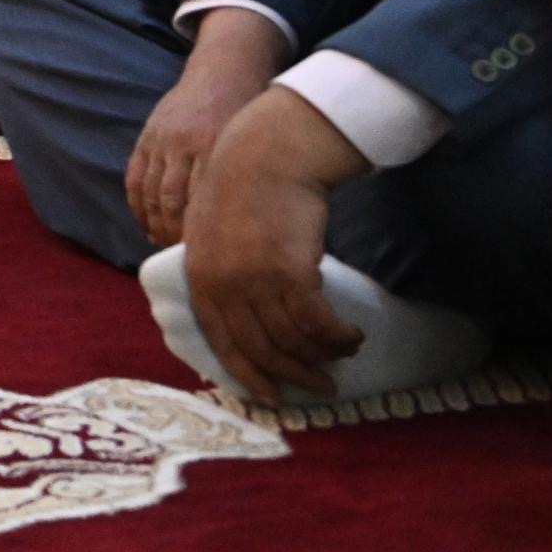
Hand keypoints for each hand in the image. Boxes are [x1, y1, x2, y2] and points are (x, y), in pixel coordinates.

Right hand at [129, 8, 287, 249]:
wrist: (226, 69)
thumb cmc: (251, 116)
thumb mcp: (255, 147)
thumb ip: (243, 184)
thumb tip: (241, 234)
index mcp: (218, 148)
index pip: (201, 205)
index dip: (199, 237)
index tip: (206, 260)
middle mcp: (186, 144)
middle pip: (173, 203)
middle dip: (175, 237)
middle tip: (185, 259)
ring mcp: (162, 139)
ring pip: (151, 193)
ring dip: (155, 225)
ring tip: (165, 246)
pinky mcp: (147, 135)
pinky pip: (135, 178)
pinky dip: (139, 205)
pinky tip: (147, 223)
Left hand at [181, 87, 371, 401]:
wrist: (265, 155)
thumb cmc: (244, 190)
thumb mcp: (214, 233)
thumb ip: (223, 272)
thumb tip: (247, 309)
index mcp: (200, 278)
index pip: (221, 341)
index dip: (248, 373)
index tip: (272, 395)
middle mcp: (223, 285)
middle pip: (260, 348)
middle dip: (293, 375)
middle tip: (322, 388)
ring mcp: (254, 280)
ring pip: (292, 339)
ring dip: (323, 355)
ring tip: (344, 356)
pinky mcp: (289, 272)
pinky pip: (316, 322)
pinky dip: (337, 336)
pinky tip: (352, 336)